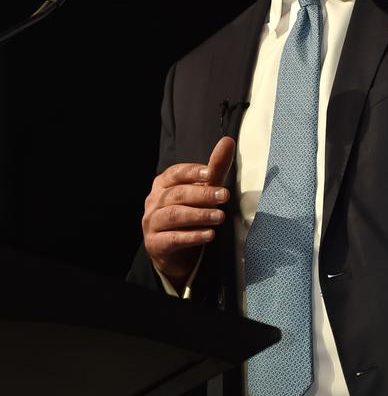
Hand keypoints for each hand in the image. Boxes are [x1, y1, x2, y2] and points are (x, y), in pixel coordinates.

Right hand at [142, 136, 234, 287]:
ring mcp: (152, 223)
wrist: (175, 254)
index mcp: (163, 184)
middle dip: (202, 194)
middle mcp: (154, 201)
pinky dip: (192, 236)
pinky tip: (209, 235)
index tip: (211, 173)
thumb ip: (215, 169)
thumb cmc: (190, 217)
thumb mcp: (203, 192)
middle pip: (177, 194)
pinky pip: (173, 238)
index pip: (176, 173)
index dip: (193, 172)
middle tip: (224, 196)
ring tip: (220, 217)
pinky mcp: (155, 244)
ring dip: (199, 215)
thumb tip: (228, 141)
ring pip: (174, 215)